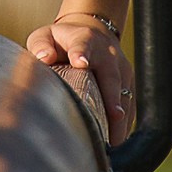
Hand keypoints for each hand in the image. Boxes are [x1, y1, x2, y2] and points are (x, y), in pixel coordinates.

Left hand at [28, 16, 131, 145]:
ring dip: (121, 117)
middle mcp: (107, 53)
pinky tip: (117, 139)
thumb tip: (45, 58)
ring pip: (124, 93)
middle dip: (112, 96)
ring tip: (114, 140)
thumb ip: (42, 45)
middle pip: (111, 75)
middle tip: (115, 116)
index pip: (83, 44)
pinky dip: (125, 121)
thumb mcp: (46, 36)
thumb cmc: (62, 41)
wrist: (93, 32)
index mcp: (83, 39)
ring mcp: (121, 68)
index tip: (81, 62)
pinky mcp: (129, 82)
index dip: (81, 53)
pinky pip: (130, 103)